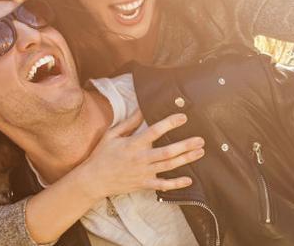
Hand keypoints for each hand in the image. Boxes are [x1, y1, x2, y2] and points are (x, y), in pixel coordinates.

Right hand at [73, 110, 204, 199]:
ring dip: (186, 159)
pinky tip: (189, 179)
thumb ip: (129, 122)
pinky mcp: (143, 184)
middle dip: (186, 145)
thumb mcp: (112, 134)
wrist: (93, 180)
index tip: (183, 117)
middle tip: (200, 140)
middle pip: (167, 151)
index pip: (154, 131)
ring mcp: (143, 173)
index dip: (170, 123)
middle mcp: (140, 158)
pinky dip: (176, 183)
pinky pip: (162, 185)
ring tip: (200, 152)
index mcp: (133, 144)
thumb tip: (142, 108)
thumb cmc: (102, 155)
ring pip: (169, 166)